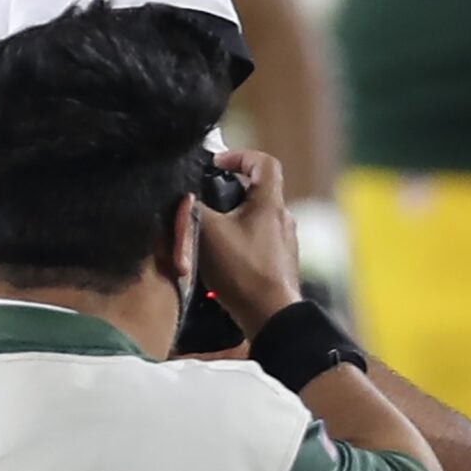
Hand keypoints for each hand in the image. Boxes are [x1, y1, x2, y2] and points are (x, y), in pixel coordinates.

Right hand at [199, 150, 306, 336]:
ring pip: (256, 218)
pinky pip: (258, 242)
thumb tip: (185, 197)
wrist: (269, 314)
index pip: (264, 162)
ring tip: (209, 232)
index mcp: (270, 203)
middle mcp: (283, 218)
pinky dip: (240, 242)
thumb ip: (194, 208)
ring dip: (233, 219)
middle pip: (258, 191)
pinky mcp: (280, 264)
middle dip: (230, 192)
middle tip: (206, 200)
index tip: (218, 164)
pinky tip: (221, 258)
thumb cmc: (242, 270)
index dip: (240, 155)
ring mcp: (284, 243)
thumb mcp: (208, 232)